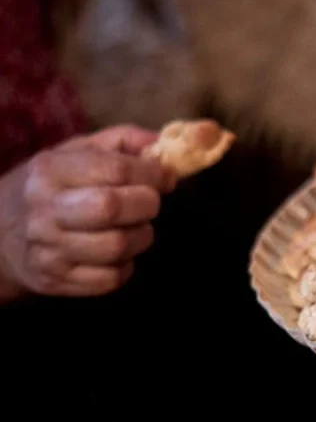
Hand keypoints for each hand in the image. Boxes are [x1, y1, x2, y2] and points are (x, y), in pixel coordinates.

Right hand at [0, 125, 175, 298]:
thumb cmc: (53, 186)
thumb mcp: (77, 152)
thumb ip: (123, 142)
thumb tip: (163, 143)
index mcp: (51, 170)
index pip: (115, 169)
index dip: (152, 174)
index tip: (165, 177)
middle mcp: (45, 209)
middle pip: (113, 208)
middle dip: (147, 205)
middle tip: (149, 203)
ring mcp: (48, 248)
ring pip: (117, 246)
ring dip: (141, 237)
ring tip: (134, 227)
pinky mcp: (56, 280)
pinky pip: (110, 279)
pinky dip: (125, 266)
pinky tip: (118, 253)